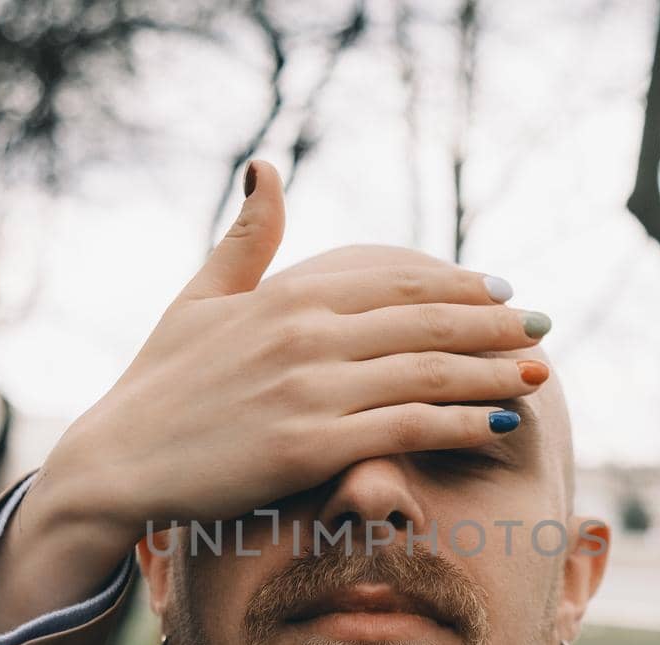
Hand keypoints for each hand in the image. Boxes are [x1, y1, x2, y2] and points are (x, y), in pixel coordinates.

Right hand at [32, 158, 550, 561]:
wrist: (116, 461)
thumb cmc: (158, 382)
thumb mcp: (199, 297)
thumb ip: (246, 239)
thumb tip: (266, 167)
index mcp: (287, 296)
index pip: (395, 283)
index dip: (457, 287)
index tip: (501, 292)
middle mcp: (306, 335)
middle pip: (426, 324)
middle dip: (494, 326)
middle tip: (543, 329)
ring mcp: (309, 391)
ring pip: (428, 374)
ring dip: (493, 372)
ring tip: (540, 373)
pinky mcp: (309, 447)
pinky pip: (408, 429)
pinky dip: (463, 423)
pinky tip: (502, 424)